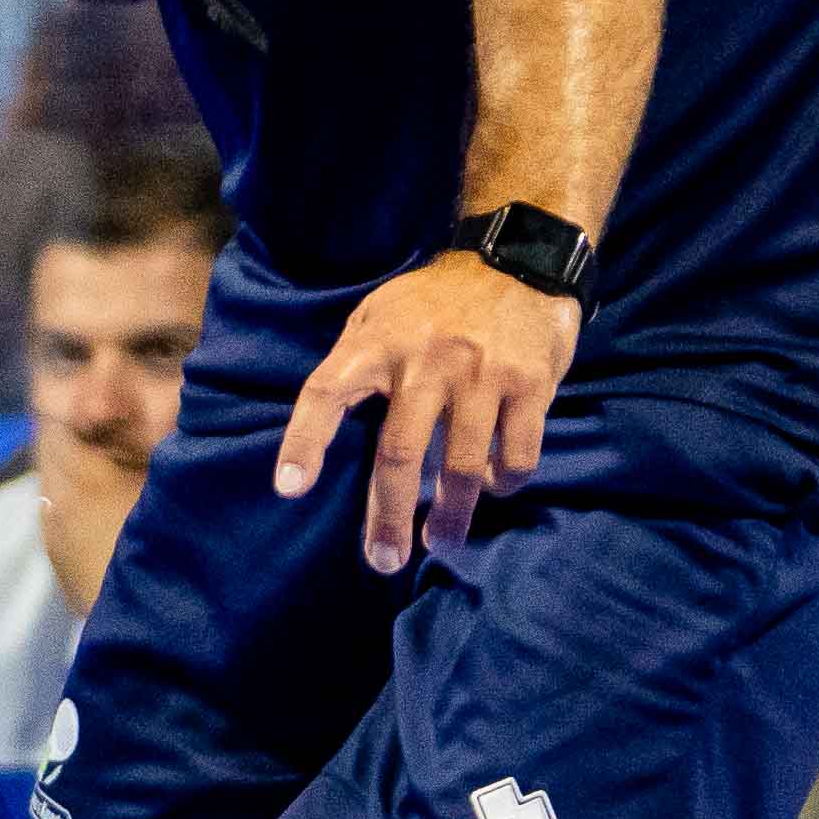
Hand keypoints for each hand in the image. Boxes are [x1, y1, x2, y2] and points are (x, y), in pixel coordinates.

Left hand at [278, 248, 580, 570]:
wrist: (517, 259)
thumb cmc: (434, 304)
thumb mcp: (379, 317)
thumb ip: (354, 370)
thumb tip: (325, 444)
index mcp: (375, 342)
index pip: (325, 394)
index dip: (304, 442)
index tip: (289, 489)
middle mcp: (425, 359)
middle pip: (398, 454)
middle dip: (388, 516)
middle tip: (383, 560)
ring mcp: (481, 373)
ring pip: (462, 467)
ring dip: (450, 516)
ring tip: (441, 542)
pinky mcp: (529, 383)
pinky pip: (517, 454)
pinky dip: (504, 482)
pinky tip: (494, 487)